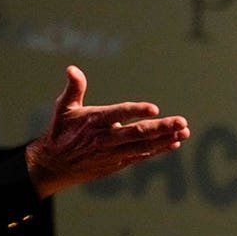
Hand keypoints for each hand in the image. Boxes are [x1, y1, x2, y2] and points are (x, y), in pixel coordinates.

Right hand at [25, 65, 189, 198]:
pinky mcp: (116, 163)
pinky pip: (141, 156)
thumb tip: (72, 68)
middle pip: (137, 133)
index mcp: (93, 122)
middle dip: (161, 128)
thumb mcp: (63, 108)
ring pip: (143, 147)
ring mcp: (112, 153)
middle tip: (181, 121)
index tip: (154, 108)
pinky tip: (174, 143)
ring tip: (183, 131)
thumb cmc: (60, 132)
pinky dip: (158, 150)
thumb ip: (74, 88)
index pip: (118, 114)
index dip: (135, 111)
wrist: (52, 166)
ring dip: (165, 139)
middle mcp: (105, 139)